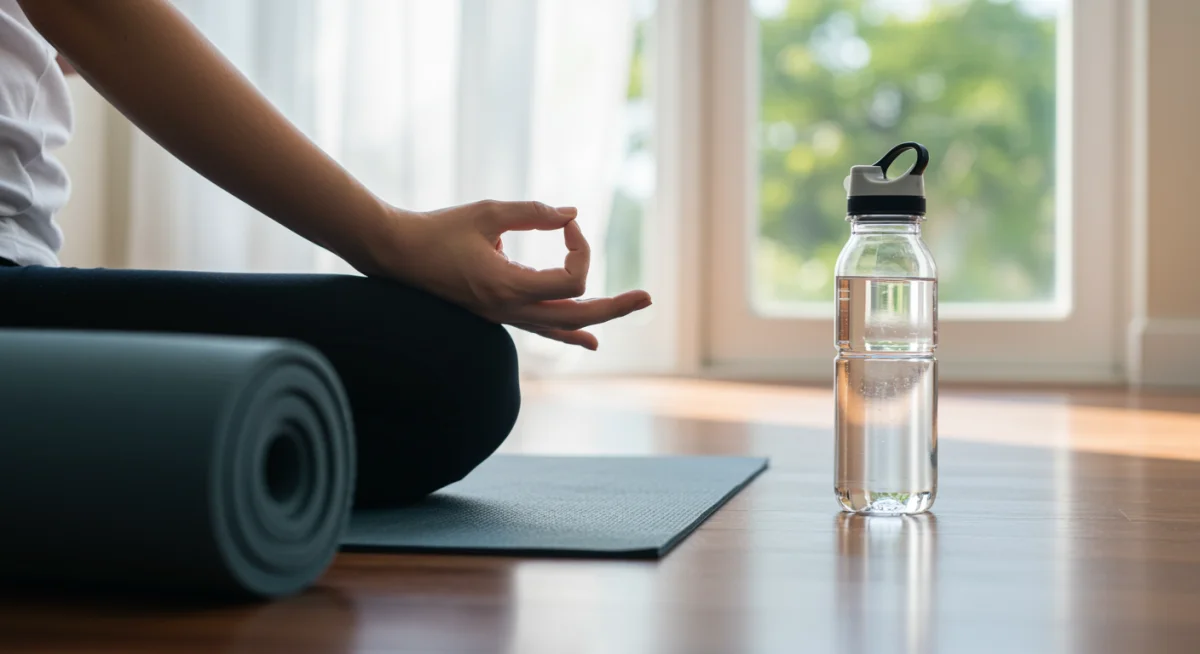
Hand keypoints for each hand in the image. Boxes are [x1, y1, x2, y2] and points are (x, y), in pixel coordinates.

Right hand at [372, 200, 651, 349]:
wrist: (395, 254)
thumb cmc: (437, 229)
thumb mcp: (488, 212)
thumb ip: (533, 212)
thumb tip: (572, 214)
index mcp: (508, 286)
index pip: (571, 281)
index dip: (581, 250)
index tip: (567, 224)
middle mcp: (509, 309)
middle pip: (578, 316)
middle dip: (615, 306)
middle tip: (648, 297)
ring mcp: (503, 316)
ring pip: (562, 328)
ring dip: (598, 318)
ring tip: (631, 308)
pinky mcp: (497, 312)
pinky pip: (541, 330)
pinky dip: (568, 334)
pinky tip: (589, 342)